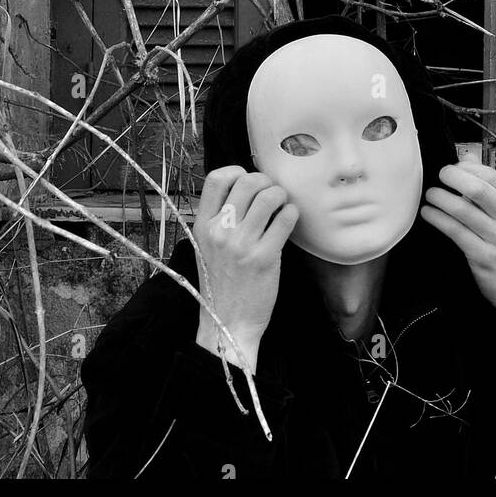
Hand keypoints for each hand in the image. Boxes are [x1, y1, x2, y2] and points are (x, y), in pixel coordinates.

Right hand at [192, 166, 298, 371]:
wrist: (227, 324)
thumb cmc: (220, 285)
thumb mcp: (206, 249)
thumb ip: (219, 220)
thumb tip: (244, 190)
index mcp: (203, 227)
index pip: (216, 178)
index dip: (237, 171)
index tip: (247, 181)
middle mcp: (220, 231)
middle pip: (247, 181)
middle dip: (265, 181)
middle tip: (271, 193)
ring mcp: (242, 244)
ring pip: (269, 196)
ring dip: (281, 195)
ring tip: (282, 206)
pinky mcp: (265, 257)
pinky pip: (285, 218)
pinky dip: (292, 213)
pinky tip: (289, 220)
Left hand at [420, 160, 495, 352]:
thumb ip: (491, 188)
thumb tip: (468, 158)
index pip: (490, 175)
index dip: (466, 168)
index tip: (452, 169)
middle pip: (477, 188)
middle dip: (452, 177)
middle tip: (439, 176)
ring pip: (463, 210)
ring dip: (440, 198)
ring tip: (430, 195)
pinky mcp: (484, 257)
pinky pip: (456, 232)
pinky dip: (438, 219)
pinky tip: (430, 214)